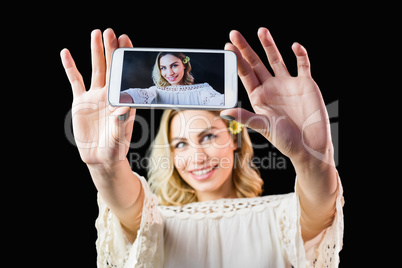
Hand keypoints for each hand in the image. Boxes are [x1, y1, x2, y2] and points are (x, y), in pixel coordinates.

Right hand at [61, 29, 135, 165]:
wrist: (101, 157)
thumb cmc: (116, 148)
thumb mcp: (120, 137)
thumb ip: (122, 123)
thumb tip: (126, 108)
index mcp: (123, 100)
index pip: (125, 74)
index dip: (125, 58)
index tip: (126, 40)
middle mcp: (110, 94)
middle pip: (111, 67)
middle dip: (111, 49)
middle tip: (110, 31)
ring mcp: (95, 96)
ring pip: (95, 69)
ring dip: (95, 52)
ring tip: (95, 33)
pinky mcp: (81, 101)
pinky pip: (75, 81)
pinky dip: (70, 67)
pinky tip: (66, 53)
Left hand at [223, 28, 333, 166]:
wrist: (310, 145)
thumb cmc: (286, 140)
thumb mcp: (263, 127)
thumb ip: (245, 117)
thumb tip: (224, 112)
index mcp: (259, 97)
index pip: (245, 74)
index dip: (236, 60)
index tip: (228, 47)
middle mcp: (271, 87)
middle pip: (256, 63)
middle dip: (246, 49)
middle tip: (235, 33)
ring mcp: (288, 84)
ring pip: (276, 60)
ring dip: (269, 45)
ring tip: (261, 30)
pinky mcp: (305, 83)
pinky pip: (302, 64)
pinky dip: (300, 54)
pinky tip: (294, 46)